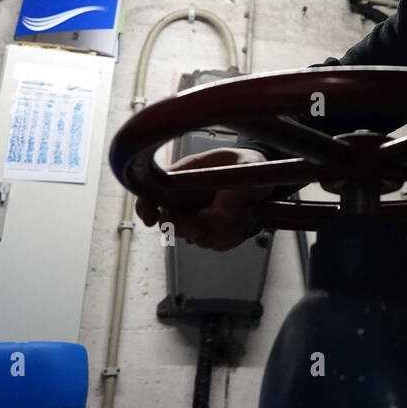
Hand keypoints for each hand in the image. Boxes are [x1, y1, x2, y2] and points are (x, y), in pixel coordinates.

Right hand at [134, 147, 272, 250]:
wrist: (261, 178)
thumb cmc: (245, 164)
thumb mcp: (247, 165)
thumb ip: (235, 188)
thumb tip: (220, 216)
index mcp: (184, 176)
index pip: (151, 191)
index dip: (145, 206)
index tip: (150, 218)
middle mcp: (186, 200)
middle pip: (171, 224)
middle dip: (192, 225)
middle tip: (217, 216)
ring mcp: (198, 218)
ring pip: (200, 237)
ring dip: (225, 229)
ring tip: (245, 209)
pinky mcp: (213, 233)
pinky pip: (218, 243)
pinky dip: (235, 234)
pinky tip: (245, 217)